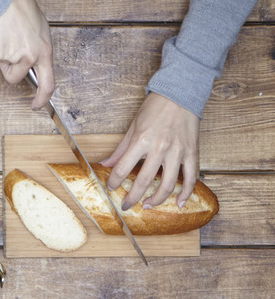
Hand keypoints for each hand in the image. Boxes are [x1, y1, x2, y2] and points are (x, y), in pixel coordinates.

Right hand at [0, 0, 53, 108]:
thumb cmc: (21, 8)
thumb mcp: (40, 31)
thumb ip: (37, 51)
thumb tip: (31, 66)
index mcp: (44, 52)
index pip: (48, 84)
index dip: (42, 99)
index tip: (36, 105)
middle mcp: (28, 57)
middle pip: (15, 78)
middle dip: (10, 69)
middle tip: (10, 48)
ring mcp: (10, 56)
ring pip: (2, 65)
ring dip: (1, 54)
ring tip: (5, 33)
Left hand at [101, 93, 199, 209]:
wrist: (180, 93)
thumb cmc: (155, 108)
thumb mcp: (133, 126)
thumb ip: (121, 149)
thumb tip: (106, 164)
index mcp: (142, 140)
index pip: (123, 169)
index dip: (114, 182)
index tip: (111, 188)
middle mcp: (160, 148)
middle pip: (144, 181)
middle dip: (132, 197)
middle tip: (126, 205)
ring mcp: (178, 151)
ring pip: (168, 184)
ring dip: (156, 199)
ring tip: (147, 206)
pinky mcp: (192, 152)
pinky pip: (191, 177)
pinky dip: (186, 193)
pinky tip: (178, 203)